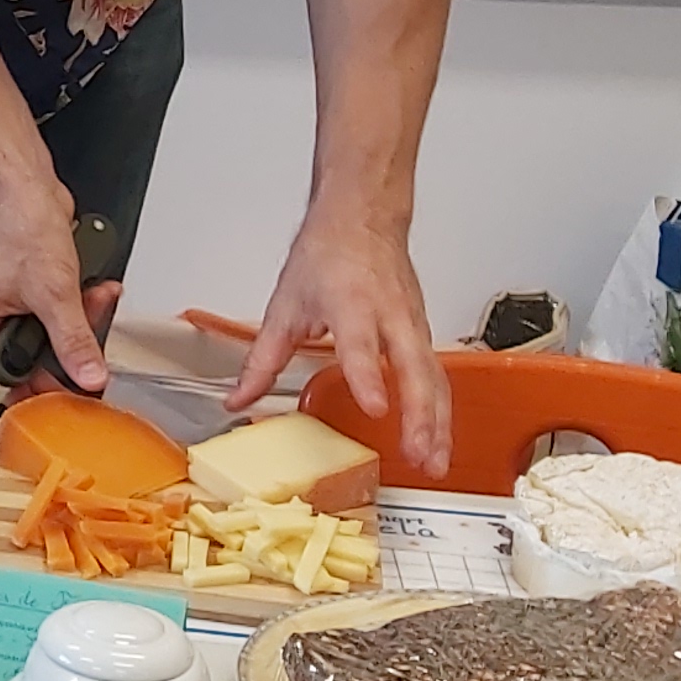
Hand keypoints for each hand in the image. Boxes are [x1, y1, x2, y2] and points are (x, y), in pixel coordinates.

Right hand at [0, 175, 114, 398]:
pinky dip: (77, 297)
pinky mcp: (29, 278)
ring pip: (49, 327)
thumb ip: (73, 340)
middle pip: (30, 352)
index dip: (33, 388)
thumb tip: (88, 375)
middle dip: (67, 343)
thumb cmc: (17, 223)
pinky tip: (92, 284)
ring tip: (96, 299)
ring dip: (78, 316)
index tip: (62, 396)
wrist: (24, 181)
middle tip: (91, 343)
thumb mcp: (53, 293)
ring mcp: (8, 294)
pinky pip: (56, 304)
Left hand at [233, 212, 447, 474]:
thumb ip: (263, 359)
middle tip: (418, 454)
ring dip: (437, 422)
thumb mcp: (285, 305)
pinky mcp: (423, 333)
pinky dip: (441, 410)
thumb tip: (238, 398)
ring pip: (434, 378)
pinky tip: (437, 440)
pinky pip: (438, 376)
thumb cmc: (329, 253)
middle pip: (413, 369)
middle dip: (419, 415)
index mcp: (351, 304)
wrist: (363, 218)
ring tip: (434, 462)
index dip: (369, 377)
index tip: (376, 407)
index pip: (362, 345)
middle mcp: (390, 316)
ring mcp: (413, 325)